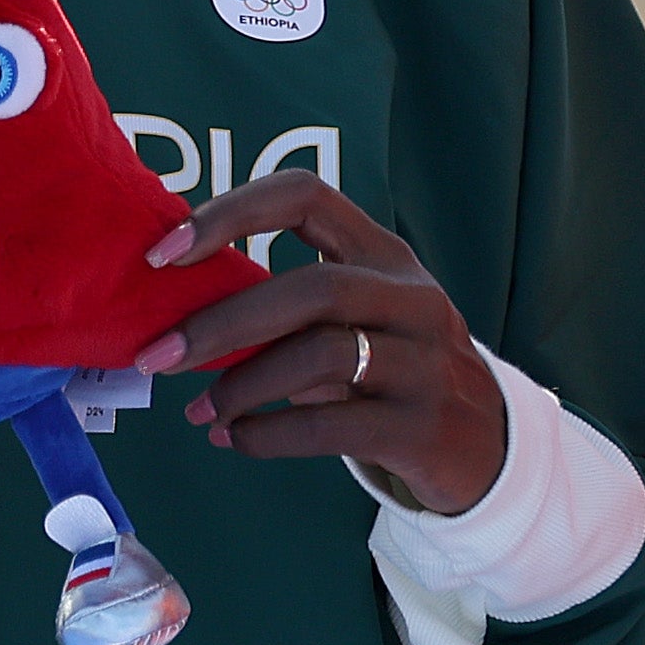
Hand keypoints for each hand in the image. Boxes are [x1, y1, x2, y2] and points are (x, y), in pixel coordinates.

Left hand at [132, 173, 507, 515]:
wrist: (488, 447)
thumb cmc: (396, 374)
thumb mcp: (360, 324)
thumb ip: (288, 310)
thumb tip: (177, 315)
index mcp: (386, 256)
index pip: (306, 197)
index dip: (230, 214)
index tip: (163, 253)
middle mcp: (414, 298)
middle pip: (312, 287)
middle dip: (220, 323)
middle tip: (157, 356)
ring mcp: (425, 361)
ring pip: (321, 354)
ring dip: (241, 386)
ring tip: (201, 411)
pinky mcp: (421, 425)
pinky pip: (330, 424)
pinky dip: (267, 434)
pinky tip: (235, 439)